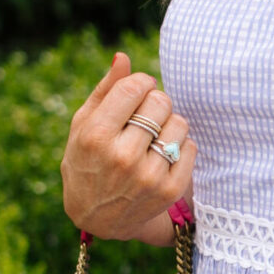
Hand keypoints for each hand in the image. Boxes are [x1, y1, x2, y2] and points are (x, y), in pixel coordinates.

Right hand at [60, 53, 197, 240]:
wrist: (97, 217)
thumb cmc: (87, 161)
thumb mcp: (83, 125)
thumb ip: (105, 90)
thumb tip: (123, 56)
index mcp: (96, 136)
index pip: (136, 87)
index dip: (141, 83)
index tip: (136, 93)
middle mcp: (122, 157)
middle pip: (161, 102)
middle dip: (154, 103)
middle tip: (143, 118)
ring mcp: (148, 176)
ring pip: (179, 122)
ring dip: (168, 124)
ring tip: (151, 138)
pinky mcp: (169, 190)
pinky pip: (190, 147)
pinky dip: (179, 145)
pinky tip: (161, 155)